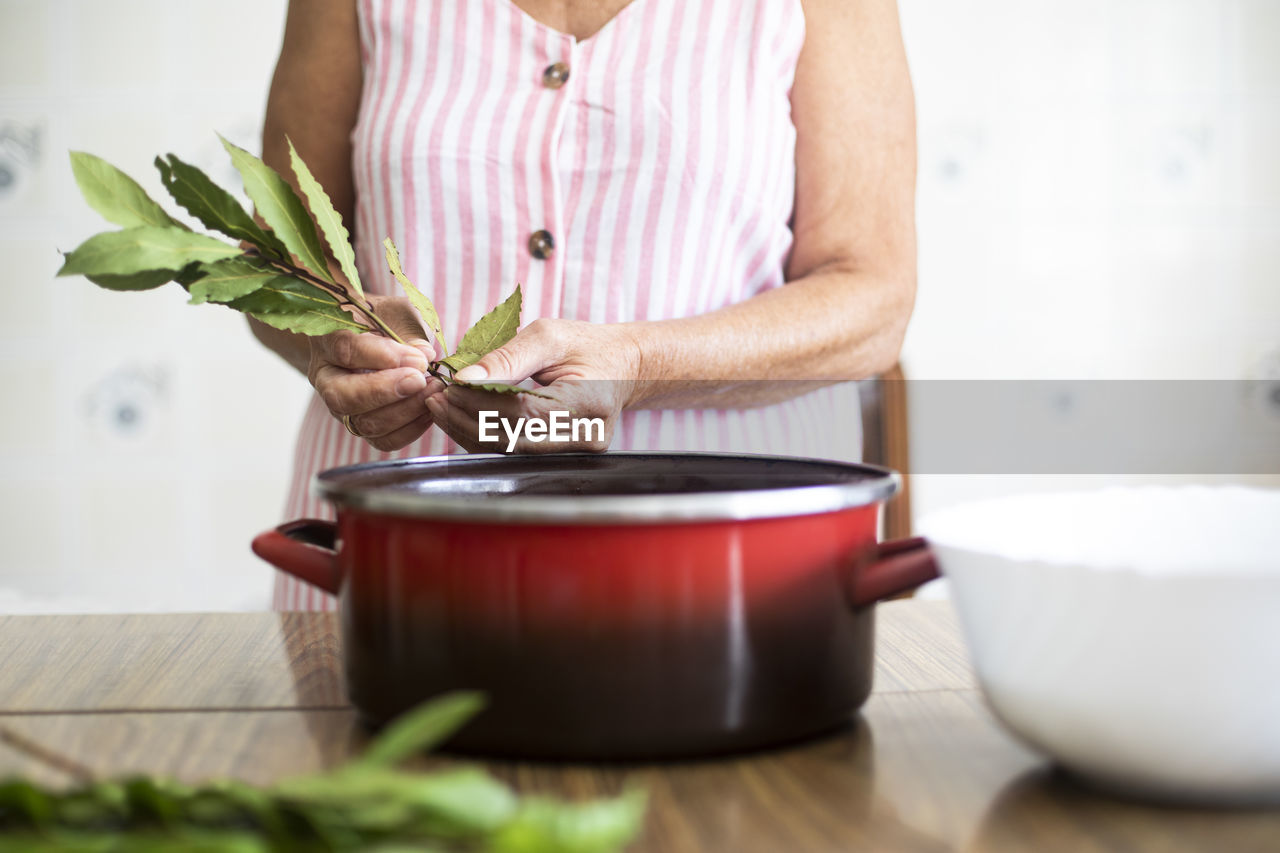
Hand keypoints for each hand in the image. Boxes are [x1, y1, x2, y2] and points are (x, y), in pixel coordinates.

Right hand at [309, 295, 445, 450]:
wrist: (372, 335)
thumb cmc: (383, 319)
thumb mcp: (395, 313)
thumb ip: (407, 332)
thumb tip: (424, 356)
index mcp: (326, 339)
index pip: (345, 350)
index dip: (382, 356)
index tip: (417, 358)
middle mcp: (325, 377)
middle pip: (342, 396)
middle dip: (385, 392)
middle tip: (420, 380)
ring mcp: (339, 407)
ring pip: (362, 423)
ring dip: (404, 412)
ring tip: (433, 392)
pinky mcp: (360, 426)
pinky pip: (381, 440)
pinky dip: (409, 430)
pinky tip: (429, 411)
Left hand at [425, 319, 641, 453]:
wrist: (622, 367)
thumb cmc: (587, 346)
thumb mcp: (549, 336)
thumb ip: (507, 357)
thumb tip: (465, 378)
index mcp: (590, 401)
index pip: (526, 410)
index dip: (482, 401)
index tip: (451, 385)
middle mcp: (587, 436)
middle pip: (515, 438)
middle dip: (468, 419)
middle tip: (436, 397)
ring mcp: (577, 451)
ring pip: (510, 450)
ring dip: (470, 430)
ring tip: (441, 406)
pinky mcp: (563, 456)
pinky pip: (515, 450)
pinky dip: (484, 435)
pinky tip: (461, 417)